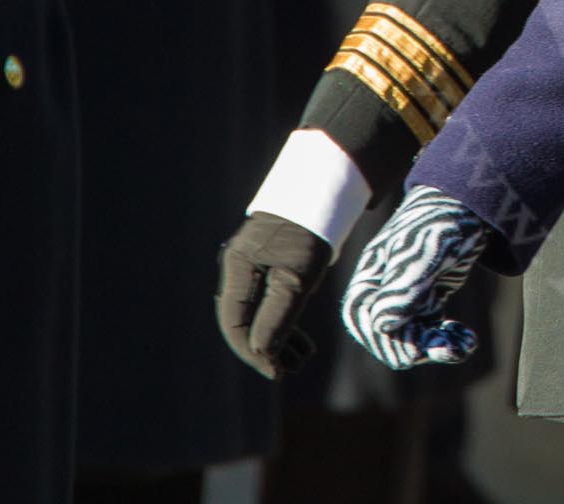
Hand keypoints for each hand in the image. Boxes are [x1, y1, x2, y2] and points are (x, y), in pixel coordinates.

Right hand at [215, 212, 332, 377]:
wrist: (328, 191)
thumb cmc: (312, 232)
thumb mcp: (297, 278)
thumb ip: (277, 316)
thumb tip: (261, 355)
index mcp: (238, 269)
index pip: (235, 322)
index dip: (252, 352)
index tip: (276, 373)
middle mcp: (240, 268)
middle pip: (245, 319)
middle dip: (265, 348)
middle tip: (290, 369)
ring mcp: (255, 265)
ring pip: (259, 312)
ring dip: (278, 339)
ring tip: (301, 359)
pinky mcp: (273, 265)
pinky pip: (271, 301)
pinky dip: (285, 322)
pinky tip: (301, 342)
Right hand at [340, 186, 489, 370]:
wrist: (469, 205)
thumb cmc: (443, 221)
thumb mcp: (428, 251)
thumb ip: (406, 285)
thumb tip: (381, 325)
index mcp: (372, 275)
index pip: (367, 321)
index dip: (392, 340)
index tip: (422, 349)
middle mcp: (382, 290)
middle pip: (386, 336)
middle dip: (416, 348)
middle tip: (453, 348)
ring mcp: (404, 296)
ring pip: (408, 338)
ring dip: (435, 347)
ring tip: (466, 344)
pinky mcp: (425, 300)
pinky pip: (427, 332)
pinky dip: (444, 340)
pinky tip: (466, 339)